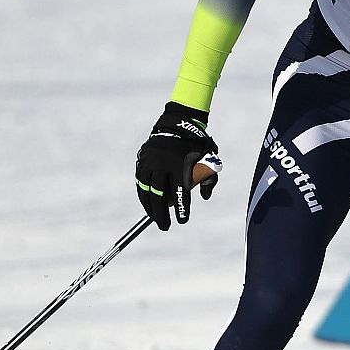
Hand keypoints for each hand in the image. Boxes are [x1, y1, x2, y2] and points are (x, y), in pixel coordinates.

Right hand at [136, 102, 219, 229]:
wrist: (178, 123)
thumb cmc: (197, 146)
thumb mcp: (208, 159)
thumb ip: (209, 179)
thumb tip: (205, 197)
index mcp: (181, 163)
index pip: (180, 192)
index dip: (182, 208)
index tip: (182, 220)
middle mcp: (164, 163)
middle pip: (160, 195)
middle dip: (162, 213)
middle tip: (165, 226)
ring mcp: (151, 161)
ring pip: (147, 190)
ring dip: (150, 207)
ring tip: (154, 218)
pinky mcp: (142, 160)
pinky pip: (140, 182)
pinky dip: (143, 195)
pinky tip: (147, 205)